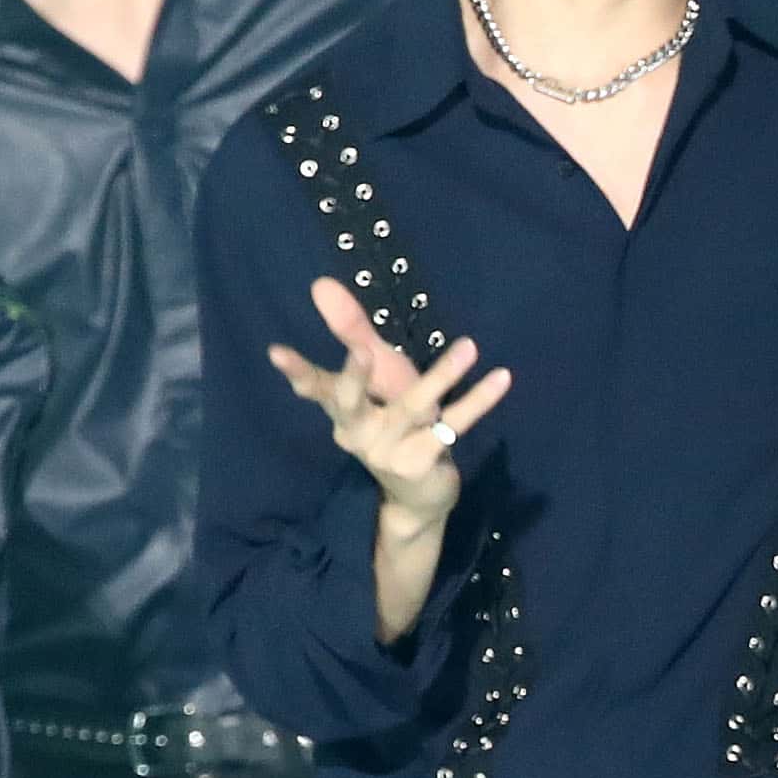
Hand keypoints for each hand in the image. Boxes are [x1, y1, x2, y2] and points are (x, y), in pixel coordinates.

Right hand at [269, 278, 512, 523]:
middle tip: (363, 351)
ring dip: (443, 375)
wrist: (421, 493)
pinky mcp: (421, 464)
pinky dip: (479, 400)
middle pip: (351, 401)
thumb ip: (353, 331)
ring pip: (414, 406)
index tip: (276, 352)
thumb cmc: (395, 423)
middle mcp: (357, 431)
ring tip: (469, 346)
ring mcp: (387, 450)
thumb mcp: (378, 374)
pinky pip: (454, 425)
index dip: (298, 371)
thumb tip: (320, 284)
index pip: (317, 387)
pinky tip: (501, 377)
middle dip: (355, 376)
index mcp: (342, 410)